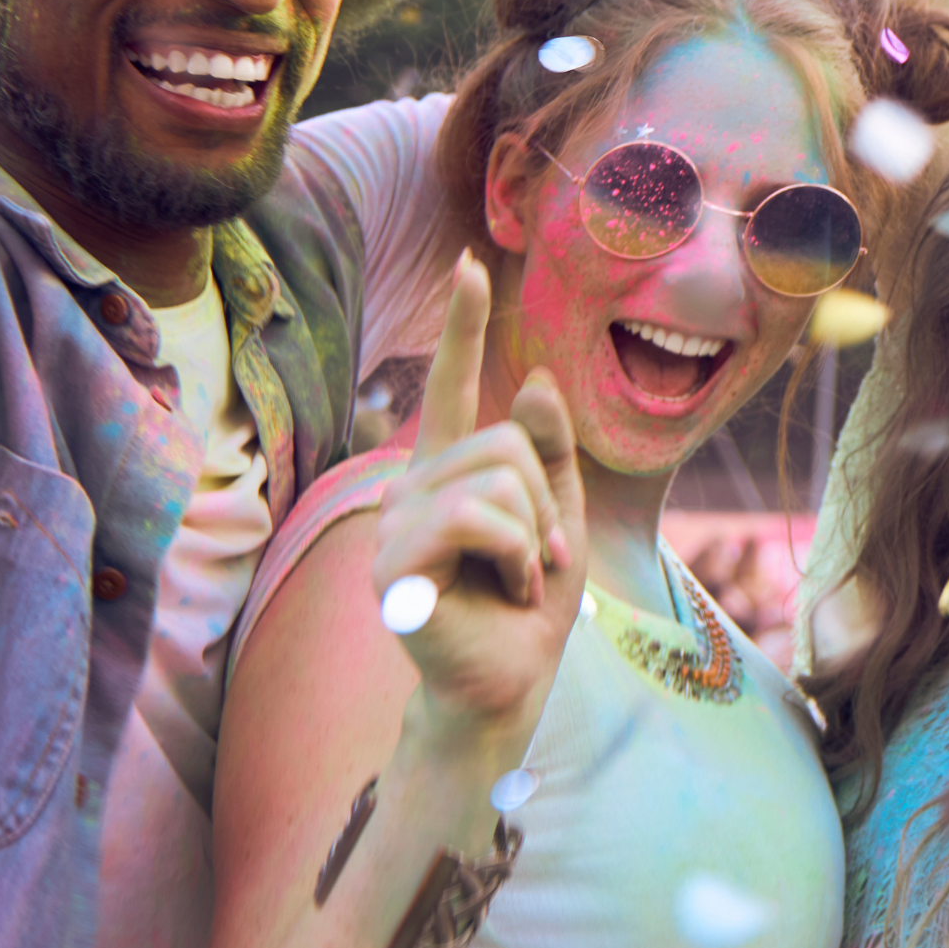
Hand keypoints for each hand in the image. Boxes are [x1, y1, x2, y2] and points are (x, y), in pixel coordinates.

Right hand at [368, 255, 586, 740]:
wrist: (509, 682)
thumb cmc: (527, 603)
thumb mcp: (556, 515)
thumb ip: (547, 452)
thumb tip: (535, 378)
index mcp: (449, 472)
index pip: (455, 387)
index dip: (463, 326)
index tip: (472, 266)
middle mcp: (411, 487)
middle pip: (504, 444)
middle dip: (543, 506)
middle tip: (534, 561)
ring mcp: (394, 525)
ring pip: (496, 481)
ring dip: (533, 538)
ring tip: (516, 579)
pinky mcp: (392, 566)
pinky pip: (476, 520)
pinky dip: (515, 558)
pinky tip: (502, 593)